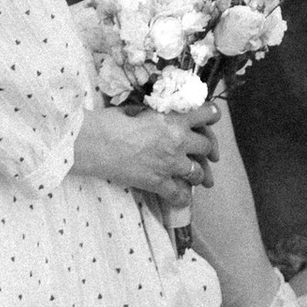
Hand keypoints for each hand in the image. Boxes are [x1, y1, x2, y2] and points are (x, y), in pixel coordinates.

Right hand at [73, 103, 221, 205]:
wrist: (94, 143)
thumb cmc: (110, 122)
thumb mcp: (137, 109)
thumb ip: (154, 114)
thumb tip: (157, 117)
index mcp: (173, 119)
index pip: (206, 115)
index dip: (211, 116)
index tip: (212, 118)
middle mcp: (177, 141)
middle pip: (206, 146)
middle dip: (206, 149)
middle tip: (205, 153)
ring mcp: (169, 164)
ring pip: (197, 173)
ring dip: (197, 174)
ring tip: (194, 176)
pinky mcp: (157, 182)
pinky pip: (179, 195)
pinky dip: (182, 197)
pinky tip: (182, 198)